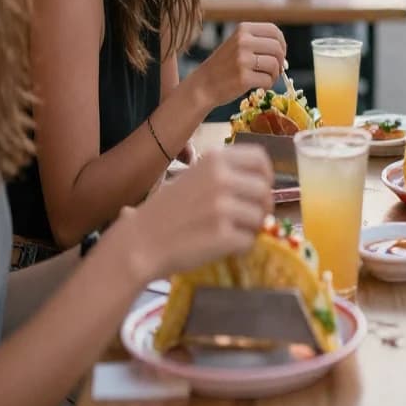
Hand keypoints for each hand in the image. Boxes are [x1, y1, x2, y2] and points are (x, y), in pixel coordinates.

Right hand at [136, 144, 273, 278]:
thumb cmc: (167, 211)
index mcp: (214, 159)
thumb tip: (262, 184)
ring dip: (251, 229)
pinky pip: (249, 241)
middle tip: (248, 219)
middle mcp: (221, 178)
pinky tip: (224, 247)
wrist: (140, 241)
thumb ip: (225, 174)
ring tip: (231, 233)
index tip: (261, 188)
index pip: (259, 158)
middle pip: (264, 190)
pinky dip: (241, 248)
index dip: (266, 175)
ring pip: (260, 217)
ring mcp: (222, 206)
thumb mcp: (195, 176)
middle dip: (261, 207)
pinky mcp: (222, 234)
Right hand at [196, 23, 286, 110]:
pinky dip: (267, 85)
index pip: (274, 30)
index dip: (282, 43)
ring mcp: (243, 59)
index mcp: (243, 30)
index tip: (280, 54)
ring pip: (275, 65)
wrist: (203, 85)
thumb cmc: (223, 66)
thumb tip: (283, 54)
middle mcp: (243, 41)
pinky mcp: (244, 78)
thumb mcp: (237, 44)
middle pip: (277, 48)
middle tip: (275, 70)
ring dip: (275, 74)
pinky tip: (259, 86)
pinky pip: (268, 80)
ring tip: (266, 78)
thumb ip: (258, 43)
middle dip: (280, 61)